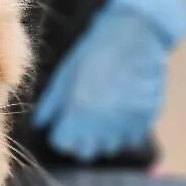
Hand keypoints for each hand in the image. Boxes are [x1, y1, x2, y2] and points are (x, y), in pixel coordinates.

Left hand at [33, 0, 185, 160]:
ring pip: (110, 147)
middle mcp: (102, 122)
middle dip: (80, 141)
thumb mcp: (65, 75)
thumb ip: (51, 104)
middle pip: (86, 151)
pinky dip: (125, 131)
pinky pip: (131, 137)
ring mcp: (126, 122)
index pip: (63, 144)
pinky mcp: (146, 118)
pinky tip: (120, 113)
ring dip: (103, 138)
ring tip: (102, 118)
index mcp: (78, 112)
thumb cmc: (94, 51)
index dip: (61, 136)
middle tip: (81, 124)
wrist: (135, 34)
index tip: (63, 127)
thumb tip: (40, 124)